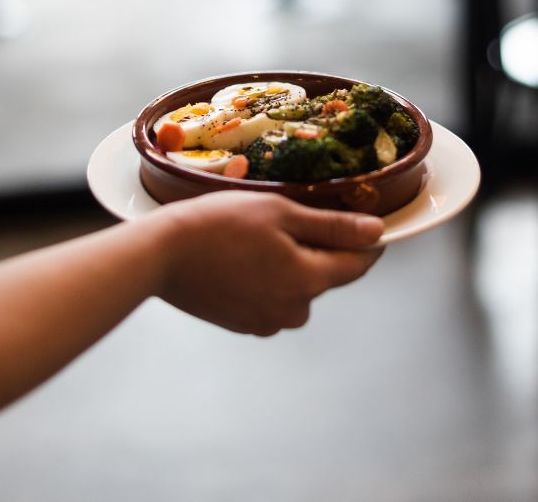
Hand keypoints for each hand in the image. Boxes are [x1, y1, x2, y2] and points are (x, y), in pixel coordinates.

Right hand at [147, 191, 383, 335]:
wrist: (159, 254)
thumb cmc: (218, 224)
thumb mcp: (280, 212)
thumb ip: (333, 227)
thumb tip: (377, 233)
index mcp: (308, 281)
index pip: (357, 264)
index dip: (368, 241)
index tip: (369, 221)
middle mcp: (292, 311)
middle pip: (324, 276)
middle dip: (317, 249)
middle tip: (291, 217)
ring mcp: (266, 322)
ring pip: (296, 289)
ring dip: (289, 266)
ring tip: (259, 237)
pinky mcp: (242, 325)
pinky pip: (270, 300)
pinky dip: (265, 280)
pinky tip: (241, 258)